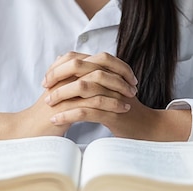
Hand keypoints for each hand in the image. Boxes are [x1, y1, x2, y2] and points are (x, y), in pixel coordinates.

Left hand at [41, 52, 190, 140]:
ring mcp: (113, 95)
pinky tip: (56, 120)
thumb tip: (69, 77)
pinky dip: (68, 114)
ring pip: (82, 88)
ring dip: (61, 95)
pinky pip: (87, 111)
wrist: (148, 129)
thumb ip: (94, 82)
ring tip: (48, 104)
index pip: (80, 59)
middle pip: (79, 68)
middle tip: (45, 87)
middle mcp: (111, 79)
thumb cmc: (125, 112)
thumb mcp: (109, 93)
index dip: (61, 65)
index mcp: (109, 72)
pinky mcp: (113, 113)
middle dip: (58, 76)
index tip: (48, 77)